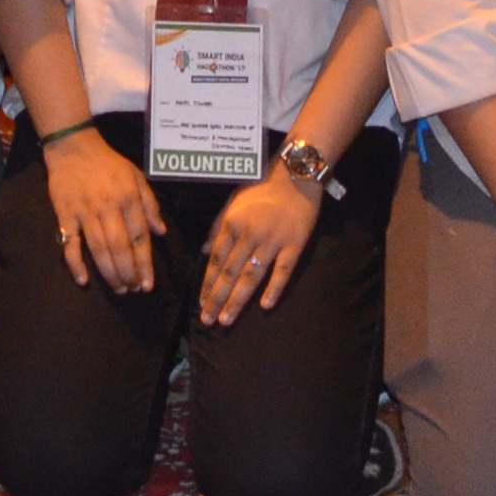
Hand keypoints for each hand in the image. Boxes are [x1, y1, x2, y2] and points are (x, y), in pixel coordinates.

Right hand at [37, 122, 164, 294]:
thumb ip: (150, 204)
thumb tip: (161, 232)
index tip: (148, 284)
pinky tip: (83, 280)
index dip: (145, 263)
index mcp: (128, 198)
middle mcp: (109, 207)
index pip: (140, 237)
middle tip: (132, 291)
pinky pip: (71, 243)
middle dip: (128, 273)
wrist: (73, 146)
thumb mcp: (136, 176)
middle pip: (120, 247)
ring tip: (119, 289)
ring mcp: (86, 212)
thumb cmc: (109, 163)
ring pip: (99, 249)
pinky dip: (76, 263)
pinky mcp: (66, 215)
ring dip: (110, 272)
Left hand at [198, 165, 324, 325]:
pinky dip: (273, 289)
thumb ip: (217, 228)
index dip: (207, 284)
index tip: (200, 303)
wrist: (294, 175)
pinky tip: (265, 306)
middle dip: (216, 299)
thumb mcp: (233, 204)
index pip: (216, 261)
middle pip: (229, 273)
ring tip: (226, 320)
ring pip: (251, 276)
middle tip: (207, 320)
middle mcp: (249, 235)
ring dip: (237, 300)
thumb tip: (204, 253)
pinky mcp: (294, 245)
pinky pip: (282, 271)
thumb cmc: (261, 188)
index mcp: (232, 224)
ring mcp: (272, 241)